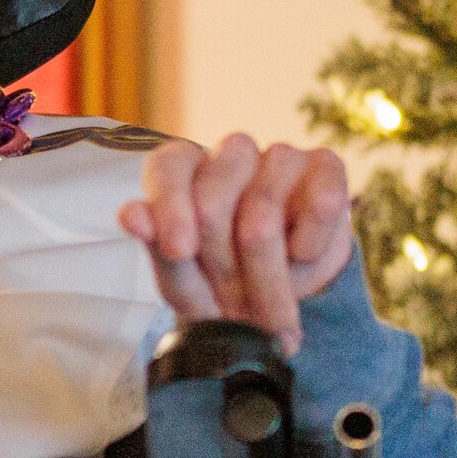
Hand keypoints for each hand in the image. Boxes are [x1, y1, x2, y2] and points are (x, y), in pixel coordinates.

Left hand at [117, 135, 352, 356]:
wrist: (280, 304)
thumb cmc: (219, 286)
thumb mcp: (184, 280)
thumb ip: (158, 246)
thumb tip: (131, 213)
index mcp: (184, 169)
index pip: (168, 168)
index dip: (170, 207)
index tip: (178, 250)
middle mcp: (230, 153)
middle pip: (214, 197)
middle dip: (221, 263)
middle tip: (231, 303)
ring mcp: (279, 155)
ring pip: (266, 202)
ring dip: (267, 268)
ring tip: (269, 302)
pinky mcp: (325, 166)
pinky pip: (321, 200)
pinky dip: (310, 243)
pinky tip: (301, 257)